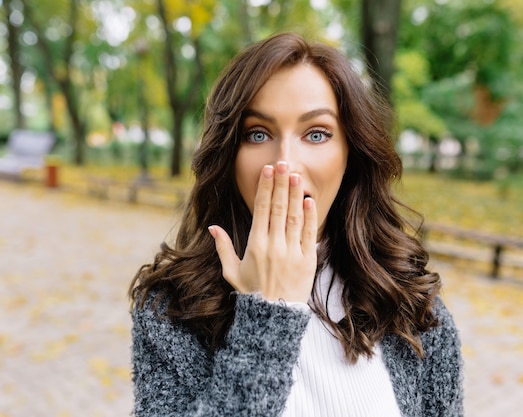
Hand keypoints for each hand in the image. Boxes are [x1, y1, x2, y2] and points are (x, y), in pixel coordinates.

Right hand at [208, 161, 317, 302]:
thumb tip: (212, 227)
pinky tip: (308, 200)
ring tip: (295, 175)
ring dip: (295, 194)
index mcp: (255, 245)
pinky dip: (309, 216)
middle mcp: (274, 245)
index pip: (261, 210)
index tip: (267, 170)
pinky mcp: (307, 260)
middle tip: (283, 163)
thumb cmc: (252, 292)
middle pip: (278, 207)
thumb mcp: (231, 271)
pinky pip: (309, 233)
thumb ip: (223, 247)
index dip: (265, 188)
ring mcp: (292, 252)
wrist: (274, 317)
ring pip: (294, 217)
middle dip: (280, 183)